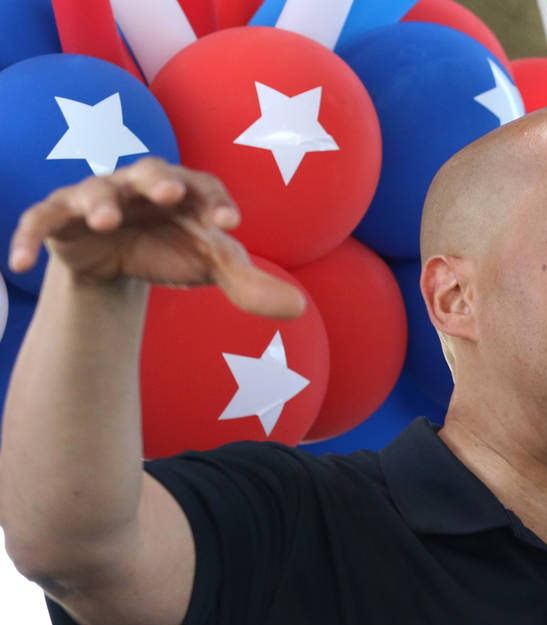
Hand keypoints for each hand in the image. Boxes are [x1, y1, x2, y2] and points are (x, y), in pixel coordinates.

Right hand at [8, 157, 304, 318]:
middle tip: (172, 194)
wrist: (124, 260)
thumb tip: (300, 310)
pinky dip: (29, 238)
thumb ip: (251, 285)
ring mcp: (97, 198)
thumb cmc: (175, 250)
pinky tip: (19, 264)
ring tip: (107, 221)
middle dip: (159, 182)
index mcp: (185, 190)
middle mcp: (140, 185)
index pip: (207, 188)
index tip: (232, 227)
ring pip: (94, 192)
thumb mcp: (213, 268)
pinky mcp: (61, 219)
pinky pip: (40, 222)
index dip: (218, 202)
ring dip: (99, 203)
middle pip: (150, 174)